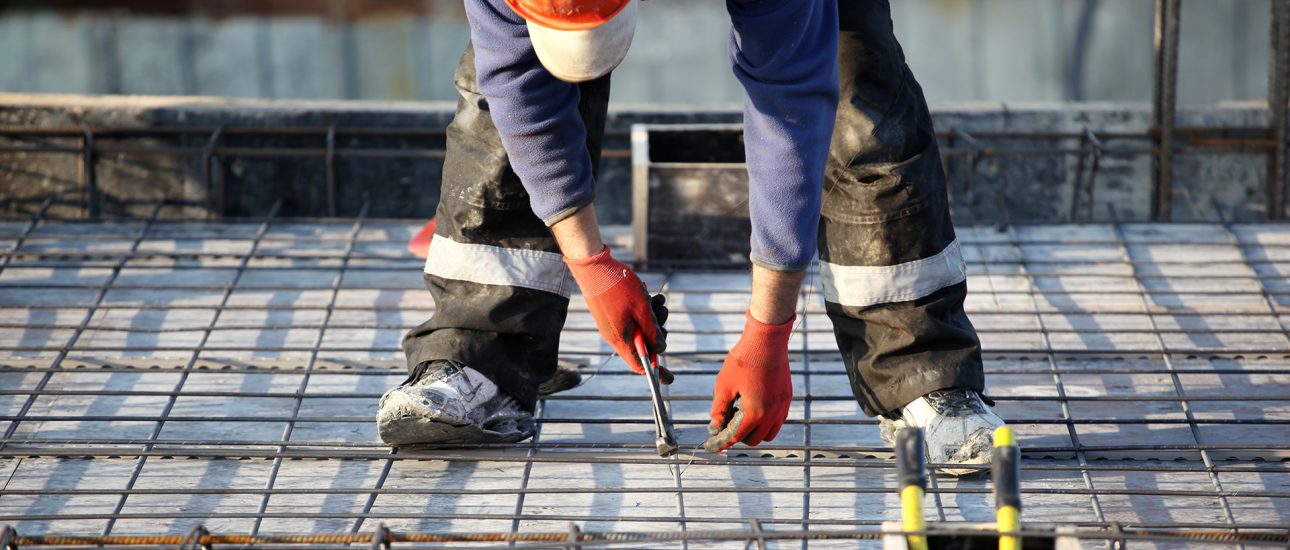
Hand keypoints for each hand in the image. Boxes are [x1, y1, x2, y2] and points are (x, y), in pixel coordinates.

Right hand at [565, 245, 671, 382]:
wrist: (592, 265)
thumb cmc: (618, 286)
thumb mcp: (642, 309)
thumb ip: (652, 332)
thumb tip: (661, 349)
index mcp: (621, 339)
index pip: (640, 365)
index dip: (656, 372)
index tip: (670, 378)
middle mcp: (614, 336)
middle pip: (642, 346)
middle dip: (657, 333)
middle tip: (663, 314)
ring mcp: (611, 325)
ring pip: (638, 329)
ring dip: (652, 317)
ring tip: (659, 300)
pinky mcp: (610, 314)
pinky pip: (631, 318)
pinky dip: (642, 309)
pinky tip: (649, 295)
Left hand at [705, 310, 793, 451]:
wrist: (767, 341)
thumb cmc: (744, 361)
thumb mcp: (724, 385)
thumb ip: (719, 408)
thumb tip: (715, 425)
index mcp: (755, 413)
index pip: (737, 436)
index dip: (724, 442)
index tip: (715, 445)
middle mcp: (771, 414)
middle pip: (754, 439)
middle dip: (740, 437)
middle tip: (728, 426)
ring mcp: (781, 406)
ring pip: (770, 433)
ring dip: (756, 432)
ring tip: (743, 419)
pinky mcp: (786, 397)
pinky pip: (778, 420)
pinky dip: (767, 422)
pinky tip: (756, 409)